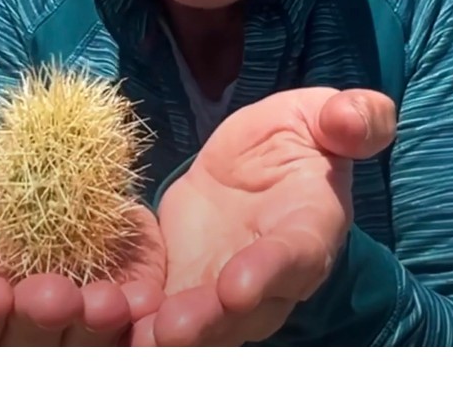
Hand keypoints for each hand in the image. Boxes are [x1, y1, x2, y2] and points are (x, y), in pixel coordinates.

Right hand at [0, 175, 165, 344]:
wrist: (64, 191)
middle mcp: (24, 335)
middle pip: (28, 350)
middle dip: (38, 324)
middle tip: (52, 292)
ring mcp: (80, 333)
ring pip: (85, 351)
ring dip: (94, 331)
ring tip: (106, 299)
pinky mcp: (130, 323)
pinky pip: (140, 343)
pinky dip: (153, 334)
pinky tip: (155, 311)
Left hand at [131, 87, 395, 345]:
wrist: (254, 167)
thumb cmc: (293, 140)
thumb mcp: (319, 116)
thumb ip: (353, 118)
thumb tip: (350, 118)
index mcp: (307, 229)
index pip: (294, 258)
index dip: (268, 273)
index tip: (236, 287)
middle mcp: (268, 276)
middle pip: (242, 313)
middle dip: (208, 323)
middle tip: (169, 330)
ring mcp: (221, 289)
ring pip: (199, 326)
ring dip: (164, 335)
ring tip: (130, 336)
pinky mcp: (180, 285)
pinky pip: (157, 310)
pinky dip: (130, 320)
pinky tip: (100, 315)